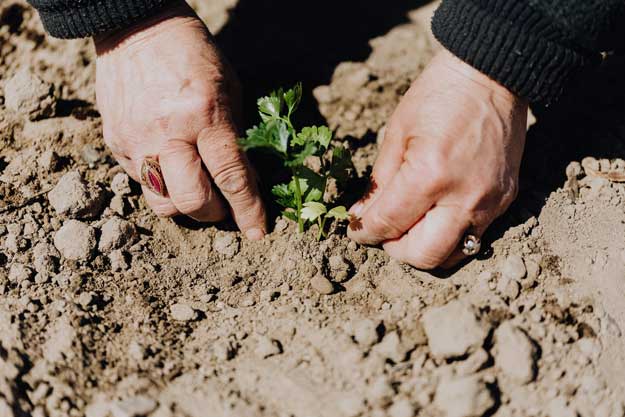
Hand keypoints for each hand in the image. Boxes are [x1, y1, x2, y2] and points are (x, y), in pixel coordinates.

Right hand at [94, 1, 265, 238]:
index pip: (231, 176)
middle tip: (224, 207)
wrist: (136, 28)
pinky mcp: (115, 143)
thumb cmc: (194, 56)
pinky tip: (172, 166)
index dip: (248, 210)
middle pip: (192, 201)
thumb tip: (246, 182)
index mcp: (204, 115)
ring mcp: (136, 140)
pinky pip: (141, 183)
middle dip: (215, 214)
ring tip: (197, 189)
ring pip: (162, 203)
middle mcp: (167, 133)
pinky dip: (163, 184)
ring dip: (186, 207)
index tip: (258, 232)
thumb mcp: (229, 90)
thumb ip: (236, 138)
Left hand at [348, 49, 527, 268]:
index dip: (365, 232)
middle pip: (423, 256)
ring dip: (424, 249)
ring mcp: (489, 203)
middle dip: (395, 249)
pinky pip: (473, 236)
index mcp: (429, 175)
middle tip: (385, 232)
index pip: (388, 224)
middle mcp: (463, 197)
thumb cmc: (438, 96)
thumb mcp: (396, 134)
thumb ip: (379, 183)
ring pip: (452, 255)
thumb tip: (363, 218)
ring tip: (411, 226)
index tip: (357, 229)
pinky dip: (449, 235)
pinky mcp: (505, 200)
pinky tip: (436, 214)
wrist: (492, 76)